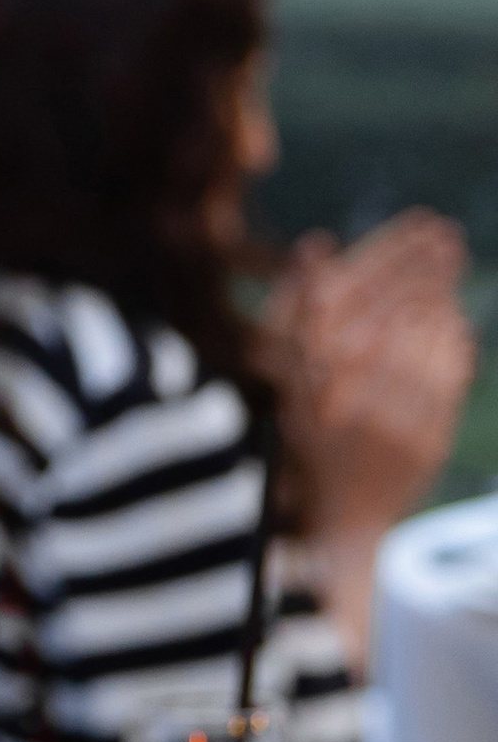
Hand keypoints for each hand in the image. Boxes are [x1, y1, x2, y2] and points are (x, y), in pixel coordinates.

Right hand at [269, 211, 473, 539]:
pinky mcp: (424, 445)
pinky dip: (456, 345)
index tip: (421, 224)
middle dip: (428, 269)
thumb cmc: (310, 434)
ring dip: (443, 302)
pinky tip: (454, 325)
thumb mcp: (287, 373)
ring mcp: (390, 422)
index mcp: (307, 370)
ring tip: (449, 278)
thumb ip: (296, 307)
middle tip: (448, 240)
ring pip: (427, 342)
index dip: (394, 253)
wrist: (338, 517)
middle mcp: (348, 395)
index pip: (357, 293)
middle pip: (398, 311)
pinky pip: (448, 379)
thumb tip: (319, 243)